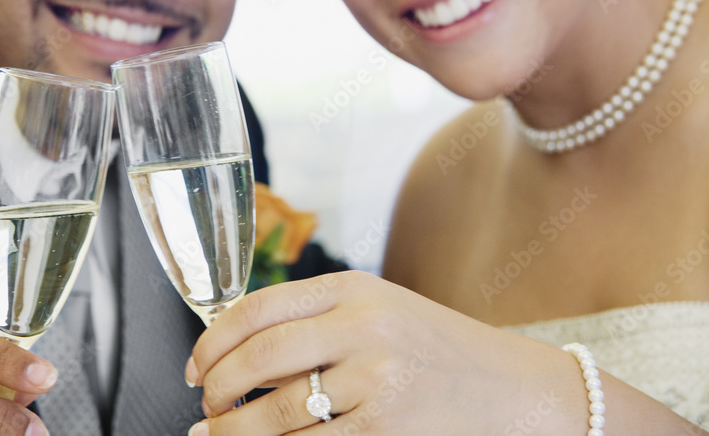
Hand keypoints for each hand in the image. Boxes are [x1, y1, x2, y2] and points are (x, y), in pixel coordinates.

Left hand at [185, 271, 583, 434]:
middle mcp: (362, 325)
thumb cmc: (436, 349)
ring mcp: (376, 378)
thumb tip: (235, 354)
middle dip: (216, 390)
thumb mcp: (378, 309)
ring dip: (233, 431)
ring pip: (275, 412)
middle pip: (257, 358)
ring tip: (218, 435)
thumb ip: (315, 319)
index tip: (195, 367)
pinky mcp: (385, 427)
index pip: (257, 308)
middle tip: (205, 408)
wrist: (513, 389)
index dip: (211, 340)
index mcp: (353, 288)